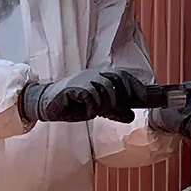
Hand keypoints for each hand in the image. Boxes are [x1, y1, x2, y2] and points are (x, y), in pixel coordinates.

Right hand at [20, 69, 153, 123]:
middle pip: (118, 78)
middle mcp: (93, 74)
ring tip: (100, 113)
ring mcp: (83, 79)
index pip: (123, 75)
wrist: (45, 104)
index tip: (145, 98)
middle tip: (122, 110)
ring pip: (106, 88)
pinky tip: (87, 112)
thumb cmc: (72, 105)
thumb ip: (114, 111)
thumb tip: (132, 115)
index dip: (135, 85)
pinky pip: (91, 96)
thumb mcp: (97, 110)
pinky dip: (92, 107)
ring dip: (107, 104)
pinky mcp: (73, 87)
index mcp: (99, 76)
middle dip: (124, 95)